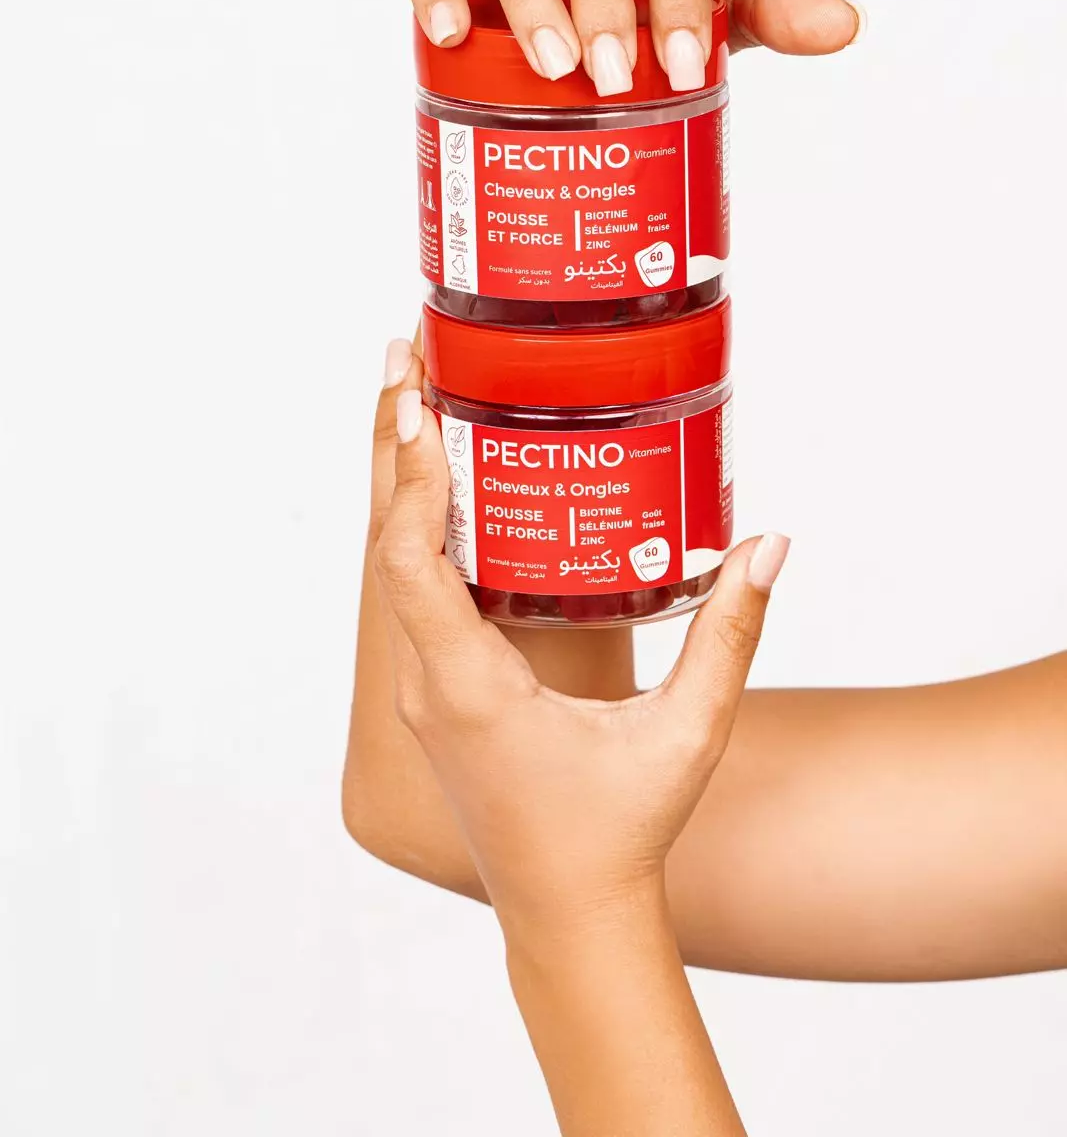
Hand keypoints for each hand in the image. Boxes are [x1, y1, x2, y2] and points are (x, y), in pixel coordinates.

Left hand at [373, 348, 789, 933]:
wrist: (568, 914)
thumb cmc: (623, 831)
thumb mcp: (687, 735)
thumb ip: (732, 638)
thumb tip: (770, 545)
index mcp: (468, 690)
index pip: (411, 567)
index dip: (410, 483)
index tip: (417, 407)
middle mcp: (428, 685)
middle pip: (385, 545)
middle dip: (392, 446)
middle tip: (405, 353)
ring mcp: (423, 691)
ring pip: (389, 565)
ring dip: (397, 479)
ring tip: (412, 393)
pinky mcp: (436, 693)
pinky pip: (410, 592)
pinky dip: (416, 524)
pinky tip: (440, 480)